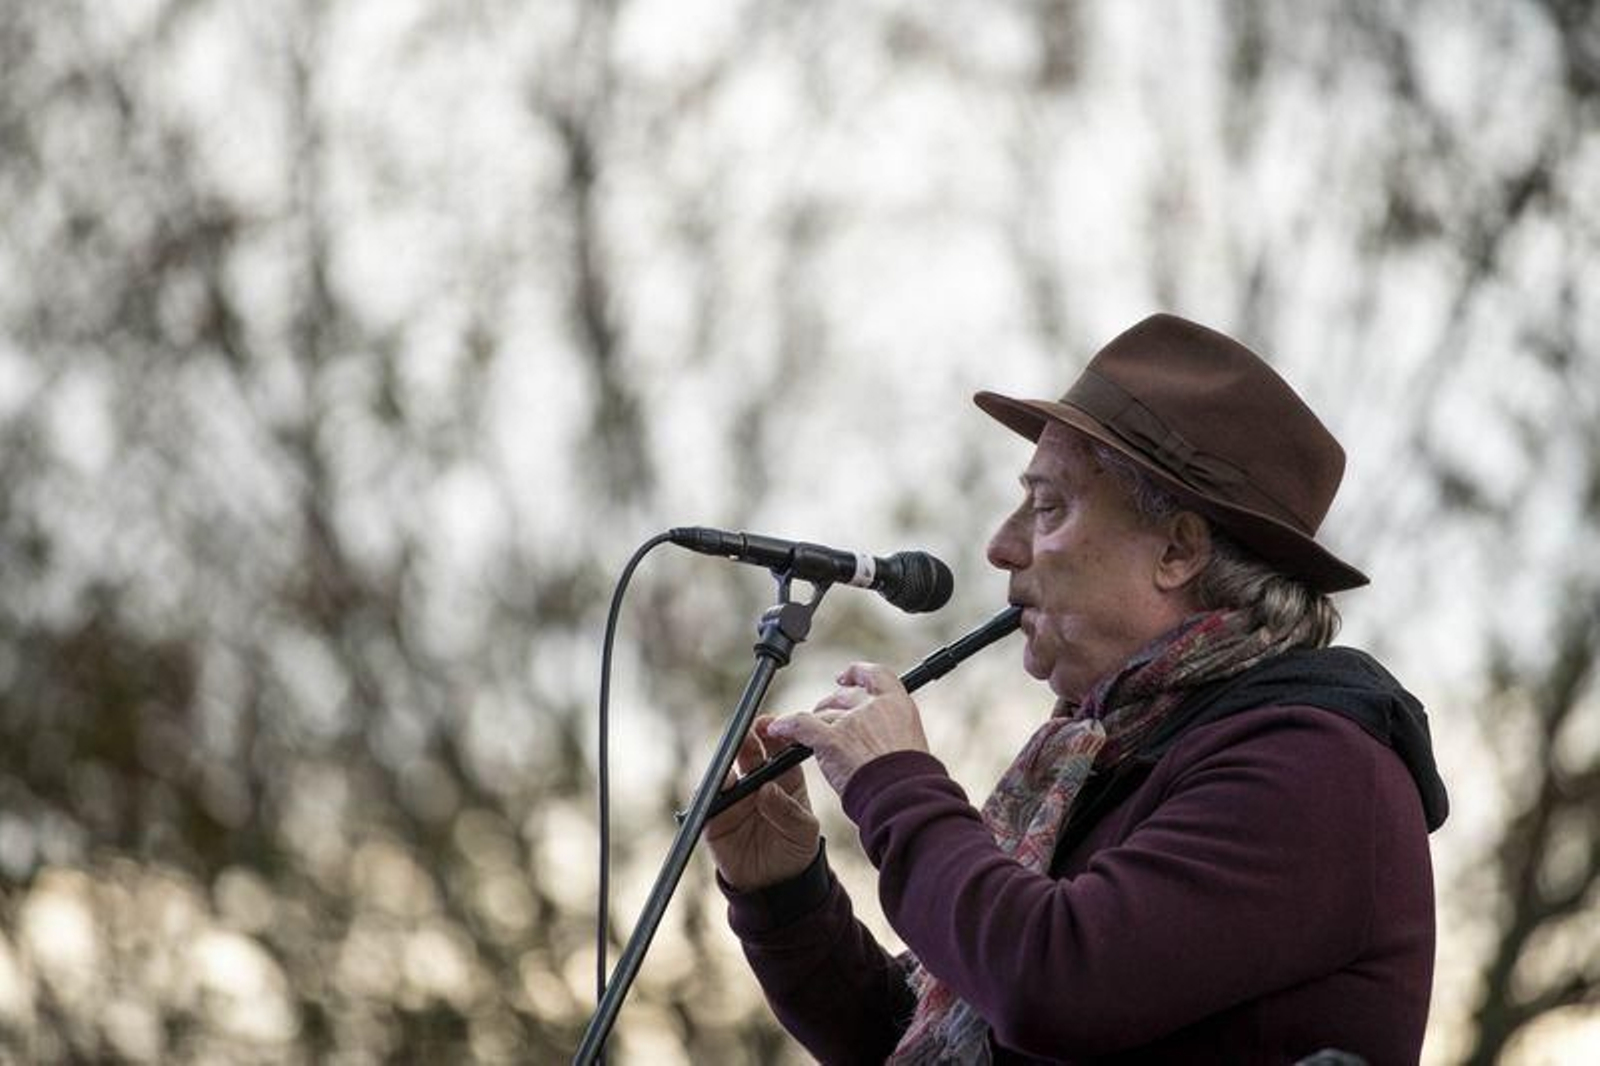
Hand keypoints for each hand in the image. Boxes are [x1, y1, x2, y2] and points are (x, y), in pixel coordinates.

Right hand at [704, 716, 820, 890]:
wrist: (778, 885)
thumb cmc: (797, 850)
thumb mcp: (804, 831)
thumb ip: (789, 810)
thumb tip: (767, 791)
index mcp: (783, 776)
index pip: (775, 745)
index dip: (772, 732)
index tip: (769, 725)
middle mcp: (755, 781)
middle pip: (746, 752)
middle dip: (744, 740)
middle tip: (745, 735)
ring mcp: (733, 798)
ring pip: (723, 773)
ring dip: (724, 767)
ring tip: (731, 773)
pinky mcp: (714, 819)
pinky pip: (705, 801)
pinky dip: (707, 794)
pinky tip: (716, 792)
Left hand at [766, 663, 928, 795]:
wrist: (903, 796)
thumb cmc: (910, 781)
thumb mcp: (911, 746)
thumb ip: (893, 736)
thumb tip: (884, 742)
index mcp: (899, 705)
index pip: (877, 676)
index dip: (858, 673)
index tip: (847, 677)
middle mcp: (874, 707)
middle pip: (844, 696)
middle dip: (832, 706)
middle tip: (826, 717)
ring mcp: (851, 722)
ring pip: (823, 715)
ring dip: (813, 722)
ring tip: (803, 733)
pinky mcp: (830, 739)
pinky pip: (801, 725)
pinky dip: (787, 726)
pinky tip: (777, 728)